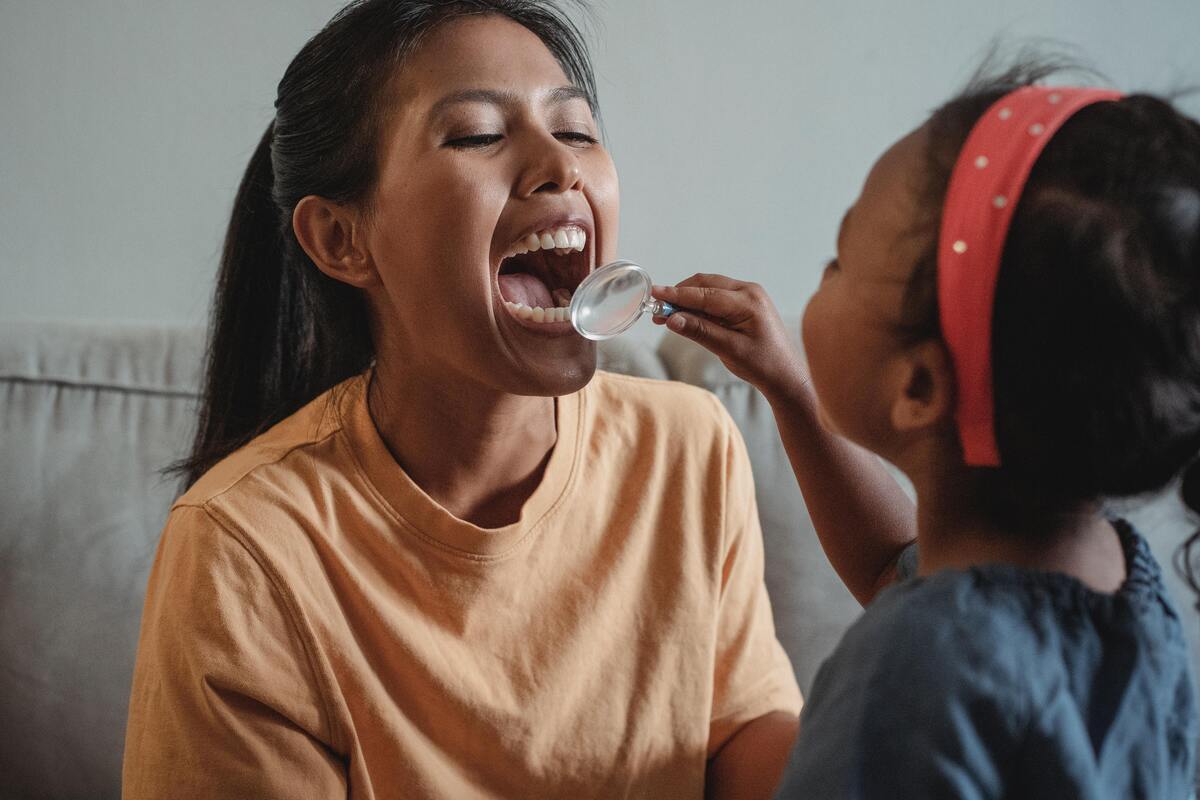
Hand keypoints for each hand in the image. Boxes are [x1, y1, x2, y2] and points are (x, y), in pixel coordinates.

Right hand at [652, 274, 808, 404]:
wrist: (786, 375)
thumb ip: (700, 331)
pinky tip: (687, 317)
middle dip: (680, 296)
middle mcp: (750, 291)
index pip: (705, 294)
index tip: (655, 294)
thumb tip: (672, 319)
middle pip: (705, 284)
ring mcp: (749, 295)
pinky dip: (700, 305)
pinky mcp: (746, 302)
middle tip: (658, 309)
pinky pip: (717, 297)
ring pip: (710, 288)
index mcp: (749, 301)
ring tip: (667, 315)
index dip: (677, 295)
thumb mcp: (729, 350)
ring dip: (688, 300)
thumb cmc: (763, 365)